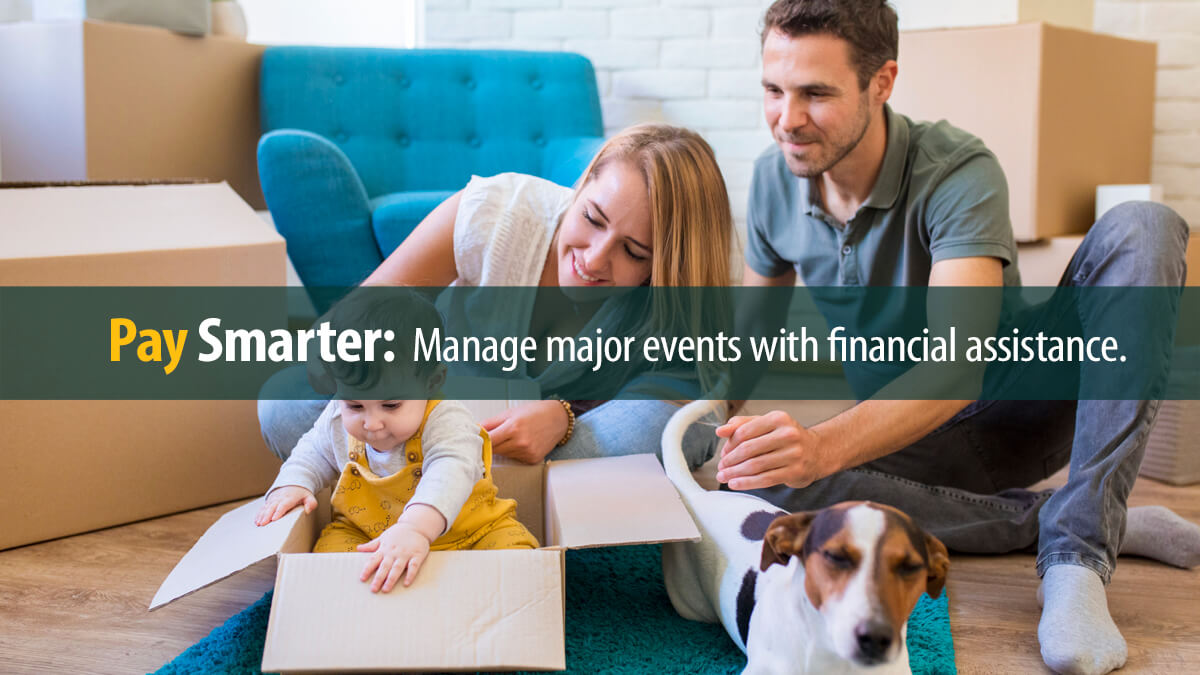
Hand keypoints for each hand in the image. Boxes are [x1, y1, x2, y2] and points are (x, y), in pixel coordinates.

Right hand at [255, 486, 317, 525]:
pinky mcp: (269, 501)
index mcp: (290, 497)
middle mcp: (280, 498)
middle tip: (263, 524)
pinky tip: (256, 521)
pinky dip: (259, 514)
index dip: (279, 511)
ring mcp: (274, 499)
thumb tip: (308, 510)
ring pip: (266, 507)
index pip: (284, 504)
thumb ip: (311, 503)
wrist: (293, 483)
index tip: (274, 518)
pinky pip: (263, 507)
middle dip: (267, 515)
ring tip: (259, 523)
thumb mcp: (309, 496)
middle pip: (272, 507)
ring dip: (261, 515)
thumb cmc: (301, 493)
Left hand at [357, 523, 431, 591]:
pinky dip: (410, 575)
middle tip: (373, 590)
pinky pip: (413, 566)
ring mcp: (405, 554)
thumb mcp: (383, 537)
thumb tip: (358, 548)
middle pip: (385, 566)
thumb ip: (372, 545)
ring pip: (397, 568)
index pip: (373, 559)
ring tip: (386, 589)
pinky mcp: (417, 555)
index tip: (362, 579)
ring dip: (391, 579)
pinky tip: (406, 583)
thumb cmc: (398, 533)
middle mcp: (394, 552)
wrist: (417, 526)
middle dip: (378, 578)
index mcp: (384, 549)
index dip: (367, 569)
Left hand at [482, 401, 567, 463]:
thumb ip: (490, 423)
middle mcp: (521, 443)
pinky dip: (514, 453)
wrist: (558, 418)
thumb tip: (475, 430)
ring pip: (504, 455)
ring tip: (512, 437)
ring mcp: (527, 453)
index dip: (479, 441)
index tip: (474, 440)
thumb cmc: (535, 412)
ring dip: (502, 449)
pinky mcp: (532, 460)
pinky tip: (521, 443)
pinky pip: (515, 459)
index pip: (488, 441)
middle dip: (490, 445)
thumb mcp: (510, 413)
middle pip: (494, 450)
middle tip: (493, 437)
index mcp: (513, 428)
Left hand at [714, 411, 834, 490]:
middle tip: (720, 468)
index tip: (723, 454)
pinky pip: (765, 479)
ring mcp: (794, 454)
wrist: (817, 452)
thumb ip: (742, 424)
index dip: (729, 444)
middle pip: (749, 449)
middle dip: (730, 461)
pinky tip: (735, 484)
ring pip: (755, 466)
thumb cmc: (785, 438)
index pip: (745, 431)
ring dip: (735, 473)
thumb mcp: (766, 425)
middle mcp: (788, 434)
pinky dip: (747, 483)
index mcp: (778, 418)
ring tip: (724, 477)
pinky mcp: (795, 472)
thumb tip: (719, 430)